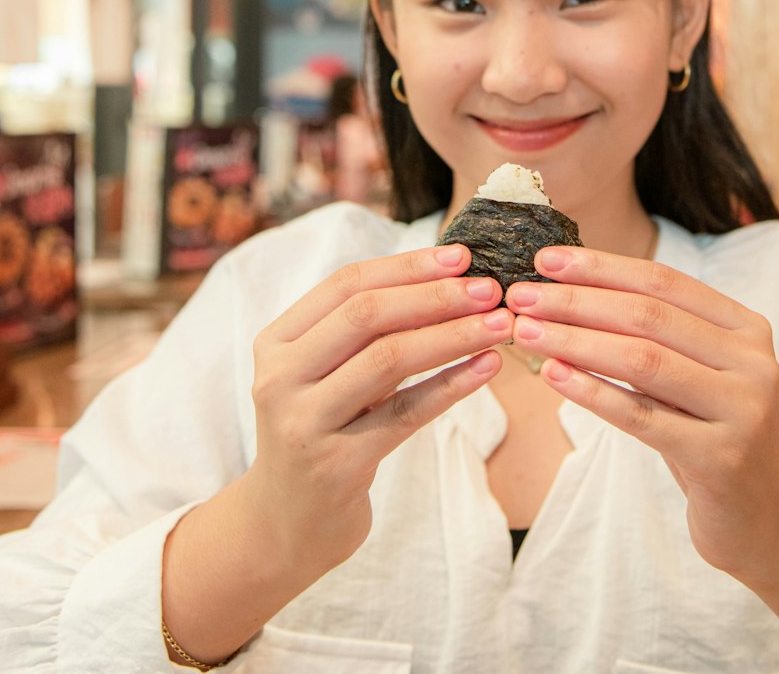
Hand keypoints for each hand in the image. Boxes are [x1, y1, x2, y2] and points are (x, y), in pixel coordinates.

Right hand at [242, 244, 509, 580]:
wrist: (285, 522)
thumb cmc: (323, 430)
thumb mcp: (328, 373)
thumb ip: (369, 331)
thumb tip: (451, 278)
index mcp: (278, 341)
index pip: (346, 284)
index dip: (407, 266)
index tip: (462, 256)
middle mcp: (280, 377)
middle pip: (366, 316)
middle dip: (435, 296)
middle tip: (490, 289)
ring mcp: (304, 422)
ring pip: (388, 360)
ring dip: (453, 335)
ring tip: (500, 324)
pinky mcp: (335, 466)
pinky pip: (405, 414)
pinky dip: (452, 385)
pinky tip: (488, 367)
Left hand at [504, 245, 778, 587]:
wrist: (763, 518)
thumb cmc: (708, 433)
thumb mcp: (689, 374)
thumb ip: (649, 335)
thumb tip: (564, 290)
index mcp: (744, 327)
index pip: (662, 281)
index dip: (600, 267)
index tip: (544, 260)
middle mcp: (752, 361)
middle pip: (648, 316)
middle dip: (577, 301)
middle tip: (520, 296)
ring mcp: (742, 409)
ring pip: (643, 360)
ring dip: (575, 340)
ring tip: (526, 331)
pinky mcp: (721, 458)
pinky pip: (642, 416)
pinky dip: (591, 391)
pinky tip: (552, 375)